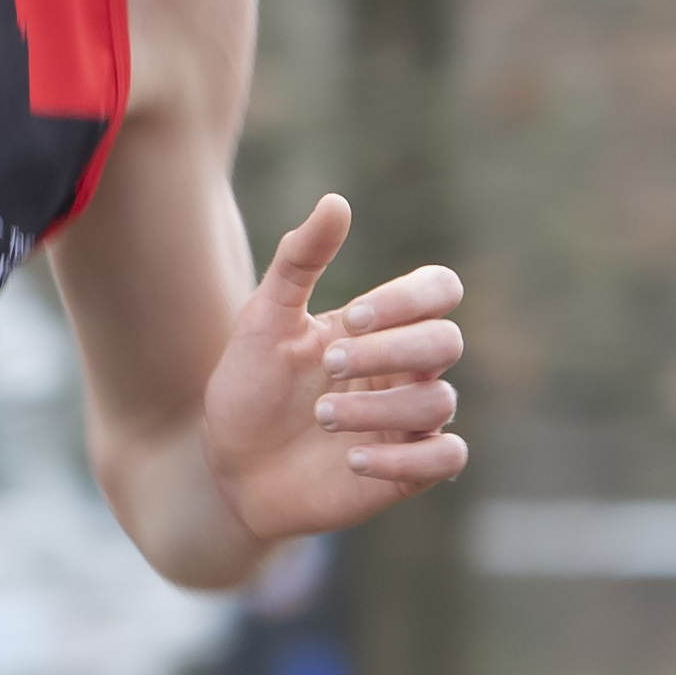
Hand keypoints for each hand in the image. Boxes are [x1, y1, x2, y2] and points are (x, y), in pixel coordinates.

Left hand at [201, 194, 467, 545]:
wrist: (228, 466)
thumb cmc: (250, 387)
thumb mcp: (264, 319)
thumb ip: (299, 260)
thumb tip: (336, 202)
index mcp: (381, 326)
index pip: (439, 290)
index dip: (407, 299)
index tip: (350, 318)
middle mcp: (405, 370)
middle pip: (447, 342)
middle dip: (391, 351)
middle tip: (328, 366)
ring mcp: (409, 421)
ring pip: (440, 402)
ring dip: (378, 407)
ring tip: (323, 416)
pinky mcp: (407, 473)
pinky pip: (447, 459)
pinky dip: (405, 459)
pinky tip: (352, 459)